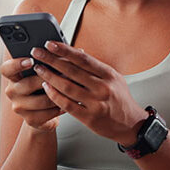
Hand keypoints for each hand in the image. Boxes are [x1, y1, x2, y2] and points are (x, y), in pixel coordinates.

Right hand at [0, 56, 63, 131]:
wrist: (45, 114)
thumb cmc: (45, 86)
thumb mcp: (43, 73)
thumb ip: (47, 61)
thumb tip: (63, 49)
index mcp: (13, 76)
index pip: (6, 69)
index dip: (16, 64)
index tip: (30, 60)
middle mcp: (12, 91)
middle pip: (28, 84)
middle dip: (48, 78)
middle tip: (64, 72)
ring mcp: (20, 107)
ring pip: (41, 100)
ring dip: (58, 93)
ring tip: (71, 87)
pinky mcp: (30, 120)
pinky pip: (48, 113)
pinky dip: (60, 106)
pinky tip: (69, 101)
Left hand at [29, 41, 149, 145]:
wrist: (131, 124)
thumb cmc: (120, 100)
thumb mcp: (114, 78)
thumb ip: (95, 67)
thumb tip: (76, 52)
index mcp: (108, 75)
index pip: (83, 59)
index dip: (65, 50)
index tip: (50, 44)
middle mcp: (103, 87)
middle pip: (72, 70)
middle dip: (51, 60)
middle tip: (37, 53)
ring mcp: (96, 103)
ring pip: (67, 87)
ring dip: (50, 76)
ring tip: (38, 69)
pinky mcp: (89, 118)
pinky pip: (67, 105)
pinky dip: (55, 95)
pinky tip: (46, 88)